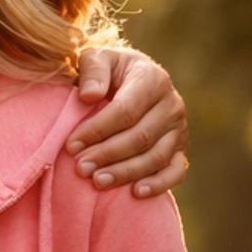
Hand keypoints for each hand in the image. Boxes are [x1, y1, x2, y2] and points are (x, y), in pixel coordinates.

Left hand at [68, 46, 188, 196]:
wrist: (128, 81)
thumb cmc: (107, 72)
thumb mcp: (97, 58)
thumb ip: (92, 70)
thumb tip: (89, 96)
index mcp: (153, 80)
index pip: (125, 111)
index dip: (97, 130)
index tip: (71, 145)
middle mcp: (171, 105)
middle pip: (140, 137)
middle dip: (108, 155)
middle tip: (80, 168)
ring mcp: (179, 129)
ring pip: (155, 157)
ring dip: (125, 173)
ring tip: (97, 182)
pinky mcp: (181, 150)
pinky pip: (175, 171)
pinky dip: (158, 184)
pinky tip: (135, 193)